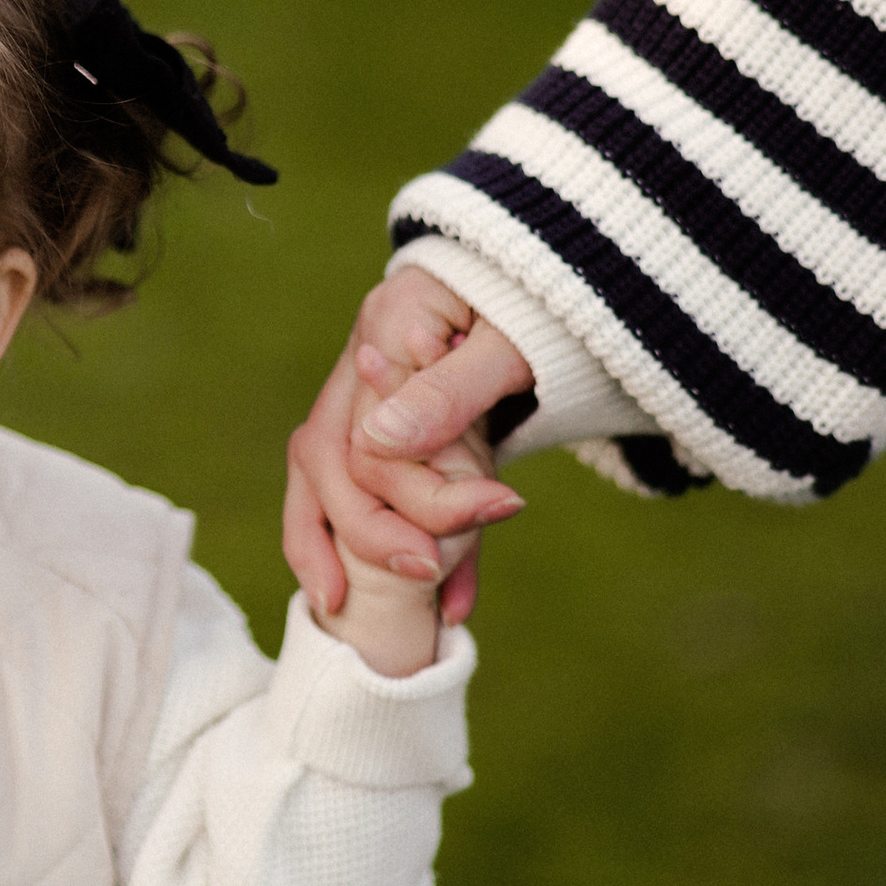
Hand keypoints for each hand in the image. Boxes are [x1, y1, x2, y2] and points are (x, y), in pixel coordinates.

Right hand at [284, 268, 530, 622]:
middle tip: (421, 580)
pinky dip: (392, 533)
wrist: (560, 279)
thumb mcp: (513, 345)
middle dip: (358, 534)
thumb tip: (379, 445)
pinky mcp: (397, 417)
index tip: (435, 557)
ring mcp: (373, 389)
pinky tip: (437, 590)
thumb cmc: (546, 305)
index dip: (390, 504)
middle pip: (325, 458)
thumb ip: (448, 391)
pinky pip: (373, 480)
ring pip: (326, 474)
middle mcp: (364, 359)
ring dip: (337, 543)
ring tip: (346, 607)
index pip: (361, 437)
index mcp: (385, 328)